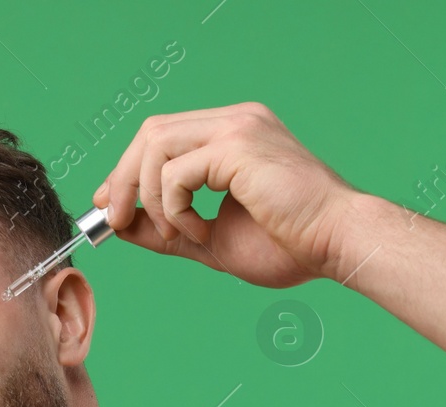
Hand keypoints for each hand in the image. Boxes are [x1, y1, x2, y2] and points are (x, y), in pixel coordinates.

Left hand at [90, 101, 358, 288]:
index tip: (110, 206)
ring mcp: (237, 127)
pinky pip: (175, 172)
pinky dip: (174, 208)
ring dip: (150, 197)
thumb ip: (167, 229)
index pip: (162, 136)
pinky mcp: (237, 145)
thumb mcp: (210, 239)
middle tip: (115, 221)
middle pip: (150, 132)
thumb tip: (121, 224)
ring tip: (178, 234)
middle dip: (123, 179)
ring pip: (156, 145)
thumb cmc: (289, 245)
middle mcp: (233, 120)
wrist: (335, 246)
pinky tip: (200, 231)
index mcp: (232, 134)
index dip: (127, 169)